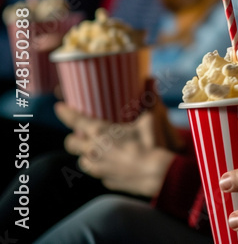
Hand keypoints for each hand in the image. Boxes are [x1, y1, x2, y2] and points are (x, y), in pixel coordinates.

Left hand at [55, 80, 181, 196]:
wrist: (157, 173)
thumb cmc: (151, 143)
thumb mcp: (149, 119)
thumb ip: (147, 100)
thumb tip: (151, 80)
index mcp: (100, 131)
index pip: (75, 120)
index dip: (65, 113)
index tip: (59, 108)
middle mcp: (93, 149)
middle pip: (70, 143)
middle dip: (73, 139)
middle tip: (83, 135)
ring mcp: (97, 167)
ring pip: (81, 160)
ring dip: (87, 154)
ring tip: (100, 151)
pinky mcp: (104, 179)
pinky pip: (97, 172)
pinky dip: (102, 167)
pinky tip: (115, 163)